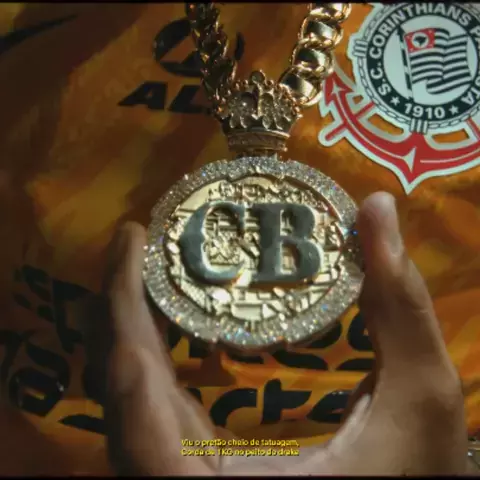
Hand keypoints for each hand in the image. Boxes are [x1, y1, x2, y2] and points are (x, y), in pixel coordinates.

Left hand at [79, 192, 469, 475]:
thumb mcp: (416, 401)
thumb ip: (398, 308)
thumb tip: (378, 209)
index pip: (135, 395)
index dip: (123, 310)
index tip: (131, 238)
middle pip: (118, 392)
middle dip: (121, 307)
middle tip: (140, 240)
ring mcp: (181, 478)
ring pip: (126, 402)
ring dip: (130, 329)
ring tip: (148, 266)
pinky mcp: (193, 471)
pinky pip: (149, 411)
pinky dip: (149, 358)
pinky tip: (169, 320)